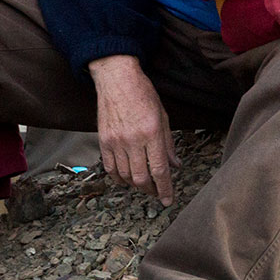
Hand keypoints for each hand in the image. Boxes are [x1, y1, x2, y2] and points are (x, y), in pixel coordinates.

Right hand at [88, 54, 179, 205]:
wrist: (117, 79)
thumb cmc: (143, 93)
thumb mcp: (163, 116)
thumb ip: (168, 143)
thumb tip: (175, 164)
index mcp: (151, 132)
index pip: (159, 169)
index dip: (165, 189)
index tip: (169, 200)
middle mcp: (133, 139)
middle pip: (141, 178)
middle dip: (151, 191)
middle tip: (157, 193)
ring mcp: (116, 141)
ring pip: (125, 176)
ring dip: (135, 185)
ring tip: (144, 185)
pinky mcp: (103, 141)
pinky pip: (110, 168)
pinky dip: (118, 178)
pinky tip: (125, 179)